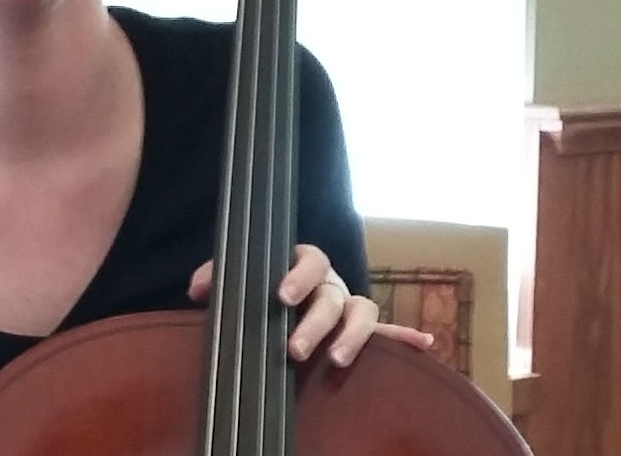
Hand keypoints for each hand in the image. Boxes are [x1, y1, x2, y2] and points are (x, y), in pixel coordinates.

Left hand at [187, 243, 434, 366]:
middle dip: (315, 323)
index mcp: (302, 265)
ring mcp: (348, 307)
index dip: (297, 276)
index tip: (281, 297)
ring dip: (353, 337)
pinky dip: (406, 338)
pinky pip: (387, 332)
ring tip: (337, 361)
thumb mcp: (237, 282)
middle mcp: (330, 283)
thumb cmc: (257, 293)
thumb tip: (196, 290)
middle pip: (333, 296)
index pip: (309, 260)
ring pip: (362, 313)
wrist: (273, 304)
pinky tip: (424, 345)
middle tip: (294, 350)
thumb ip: (216, 280)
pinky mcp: (362, 332)